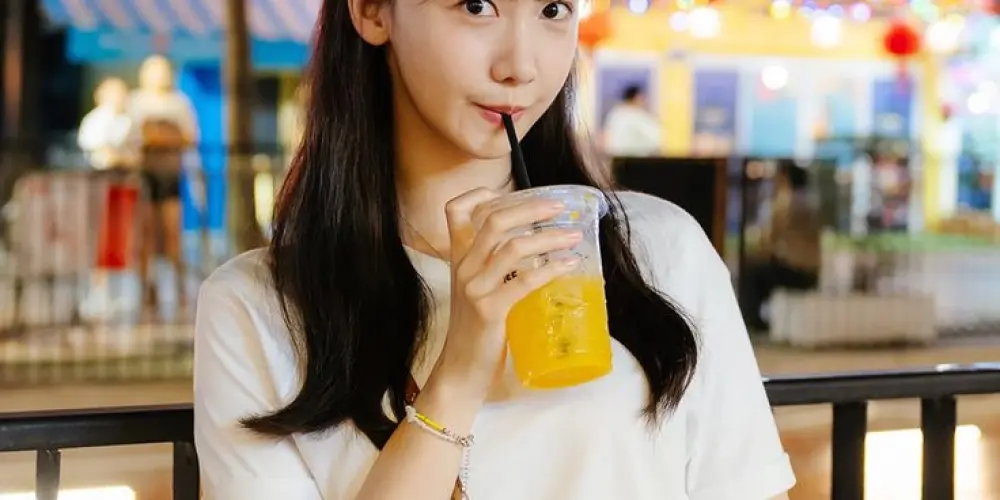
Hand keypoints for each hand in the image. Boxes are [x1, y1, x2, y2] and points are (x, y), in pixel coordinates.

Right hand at [428, 188, 581, 400]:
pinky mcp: (490, 311)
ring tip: (574, 237)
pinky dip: (551, 269)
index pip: (455, 210)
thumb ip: (495, 268)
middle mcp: (463, 267)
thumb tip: (537, 249)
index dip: (482, 194)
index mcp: (457, 259)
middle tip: (559, 207)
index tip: (514, 194)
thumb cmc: (475, 330)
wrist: (460, 370)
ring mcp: (475, 288)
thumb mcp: (477, 290)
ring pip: (512, 247)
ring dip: (548, 237)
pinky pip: (524, 281)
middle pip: (492, 220)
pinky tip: (569, 265)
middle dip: (530, 208)